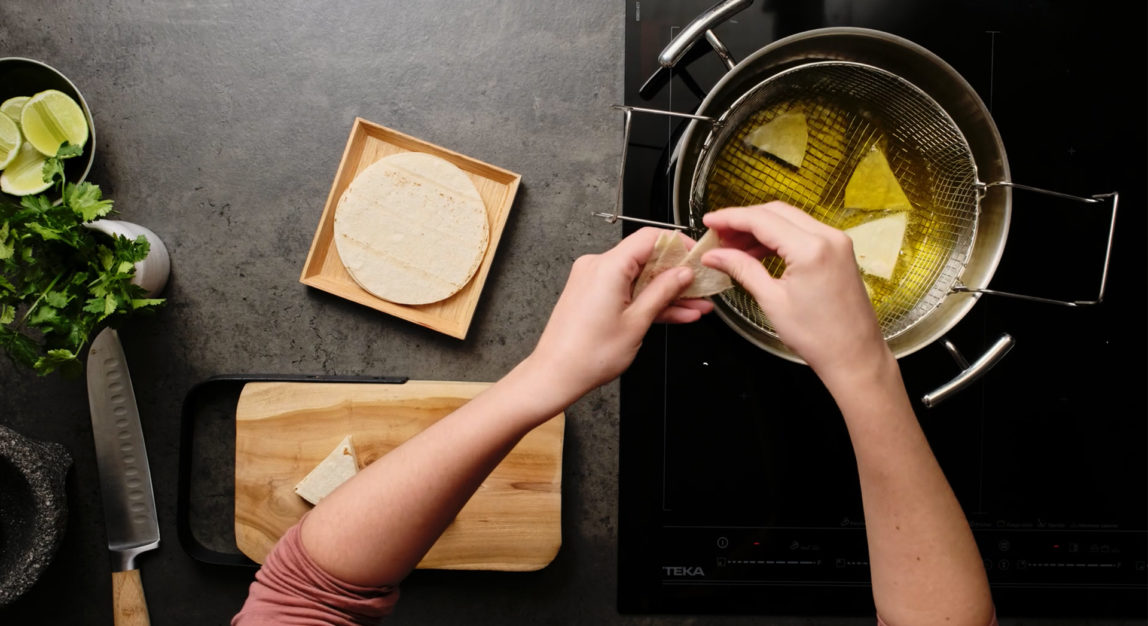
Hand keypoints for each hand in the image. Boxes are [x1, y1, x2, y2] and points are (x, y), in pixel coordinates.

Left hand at [527, 227, 712, 404]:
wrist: (556, 374)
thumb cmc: (588, 355)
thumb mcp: (637, 322)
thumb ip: (663, 292)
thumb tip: (682, 274)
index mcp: (608, 267)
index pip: (650, 238)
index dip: (679, 244)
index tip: (697, 257)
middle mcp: (597, 267)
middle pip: (646, 258)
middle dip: (677, 274)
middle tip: (702, 286)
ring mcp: (593, 281)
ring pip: (639, 278)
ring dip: (666, 291)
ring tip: (696, 306)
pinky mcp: (592, 295)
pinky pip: (627, 290)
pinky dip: (648, 300)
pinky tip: (674, 312)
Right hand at [700, 203, 889, 386]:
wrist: (854, 355)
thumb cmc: (818, 337)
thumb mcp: (772, 300)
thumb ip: (742, 269)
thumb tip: (715, 255)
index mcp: (811, 249)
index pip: (761, 219)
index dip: (730, 218)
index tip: (709, 221)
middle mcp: (828, 237)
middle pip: (776, 212)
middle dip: (744, 220)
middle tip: (718, 235)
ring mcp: (837, 241)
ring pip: (789, 219)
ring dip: (760, 228)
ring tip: (734, 247)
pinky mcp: (839, 250)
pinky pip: (803, 231)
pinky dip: (779, 237)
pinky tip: (759, 252)